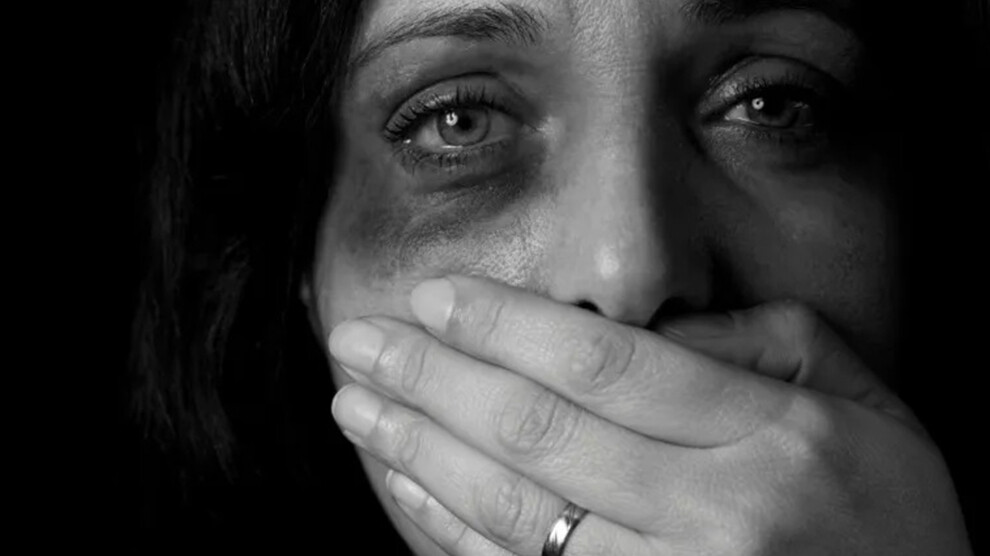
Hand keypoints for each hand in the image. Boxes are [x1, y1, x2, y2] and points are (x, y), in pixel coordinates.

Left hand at [329, 276, 970, 554]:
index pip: (607, 366)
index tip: (437, 295)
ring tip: (359, 404)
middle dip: (433, 378)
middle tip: (360, 341)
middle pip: (538, 433)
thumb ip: (764, 345)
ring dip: (419, 452)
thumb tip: (646, 323)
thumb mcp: (870, 409)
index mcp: (774, 441)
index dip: (507, 324)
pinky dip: (450, 531)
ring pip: (512, 513)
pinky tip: (406, 486)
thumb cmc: (893, 522)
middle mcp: (717, 519)